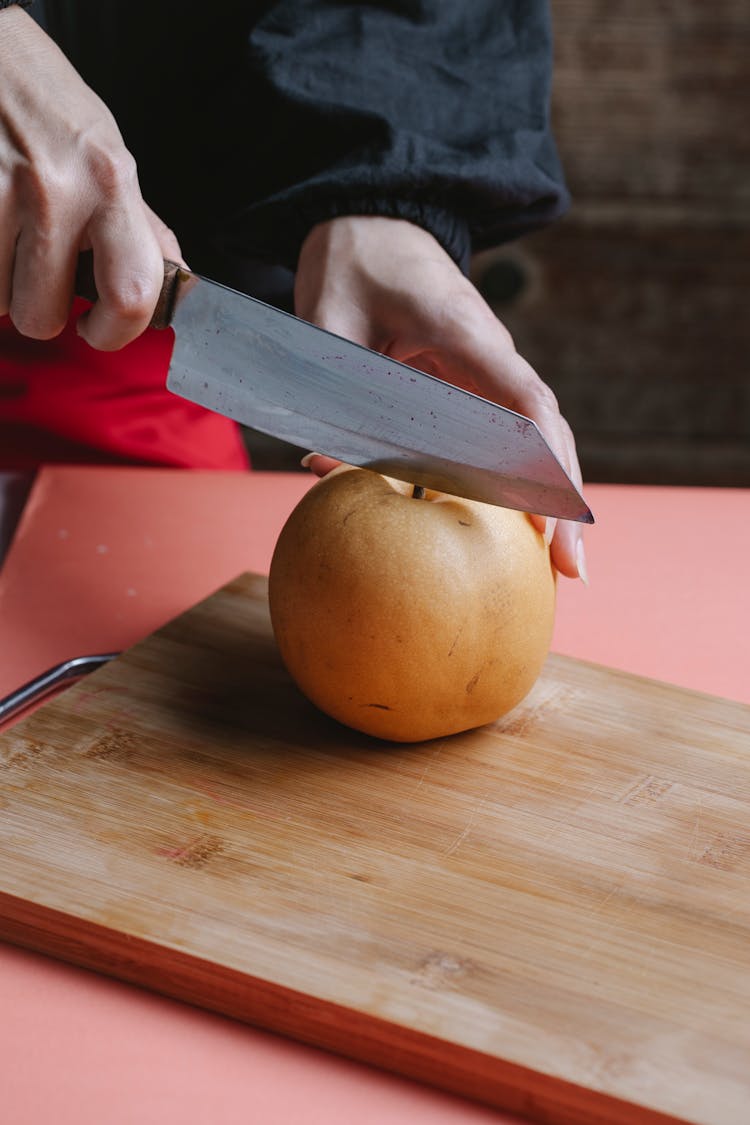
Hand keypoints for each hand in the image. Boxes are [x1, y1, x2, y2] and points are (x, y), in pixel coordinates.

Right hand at [0, 7, 182, 349]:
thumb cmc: (41, 96)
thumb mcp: (107, 151)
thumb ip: (137, 223)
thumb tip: (171, 281)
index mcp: (111, 182)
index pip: (133, 294)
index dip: (116, 333)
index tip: (101, 330)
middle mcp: (57, 191)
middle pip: (44, 317)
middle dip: (39, 308)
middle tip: (39, 274)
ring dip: (1, 282)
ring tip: (6, 234)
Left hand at [295, 215, 586, 580]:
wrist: (371, 224)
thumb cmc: (351, 264)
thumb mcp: (327, 318)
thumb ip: (328, 388)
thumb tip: (326, 468)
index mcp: (463, 332)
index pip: (522, 401)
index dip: (542, 461)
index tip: (551, 514)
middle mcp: (490, 355)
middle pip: (546, 432)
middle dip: (564, 499)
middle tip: (571, 570)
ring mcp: (488, 371)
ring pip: (536, 440)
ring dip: (552, 498)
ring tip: (561, 567)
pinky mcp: (475, 385)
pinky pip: (506, 438)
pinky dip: (521, 483)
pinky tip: (521, 529)